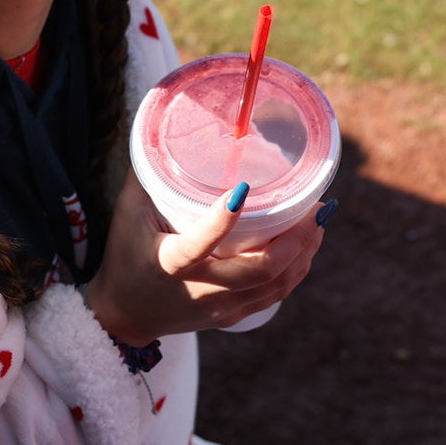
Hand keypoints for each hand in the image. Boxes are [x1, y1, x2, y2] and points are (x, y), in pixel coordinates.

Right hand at [83, 176, 326, 345]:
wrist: (125, 316)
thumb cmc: (125, 257)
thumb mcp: (128, 214)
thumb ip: (147, 174)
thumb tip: (162, 127)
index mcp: (170, 263)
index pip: (200, 243)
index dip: (222, 219)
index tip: (244, 189)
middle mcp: (200, 289)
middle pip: (260, 269)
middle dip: (297, 237)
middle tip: (316, 205)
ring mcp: (221, 307)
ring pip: (276, 284)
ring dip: (305, 251)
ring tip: (320, 219)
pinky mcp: (232, 316)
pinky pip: (275, 294)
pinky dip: (296, 269)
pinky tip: (308, 245)